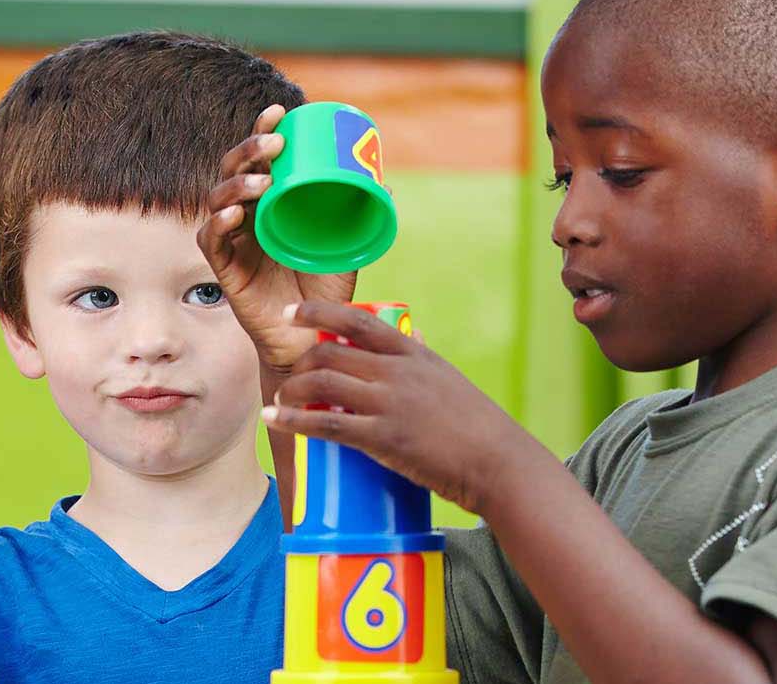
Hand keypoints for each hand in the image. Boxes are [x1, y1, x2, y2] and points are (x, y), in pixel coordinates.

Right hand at [197, 104, 359, 375]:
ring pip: (217, 200)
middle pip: (232, 172)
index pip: (260, 160)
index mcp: (271, 204)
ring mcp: (233, 241)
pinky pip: (211, 240)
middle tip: (274, 145)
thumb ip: (356, 219)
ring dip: (236, 186)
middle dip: (248, 151)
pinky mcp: (224, 269)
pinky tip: (234, 216)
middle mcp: (248, 217)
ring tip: (260, 183)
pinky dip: (218, 224)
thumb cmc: (325, 292)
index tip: (279, 112)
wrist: (312, 339)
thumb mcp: (345, 248)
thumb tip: (383, 183)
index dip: (263, 132)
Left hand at [257, 301, 553, 514]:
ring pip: (322, 382)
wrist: (499, 463)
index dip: (318, 312)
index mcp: (413, 353)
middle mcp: (398, 371)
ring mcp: (390, 403)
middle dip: (299, 362)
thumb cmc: (477, 425)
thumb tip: (411, 334)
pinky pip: (327, 423)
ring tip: (280, 403)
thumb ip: (422, 357)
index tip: (291, 313)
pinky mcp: (383, 438)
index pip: (357, 321)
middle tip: (288, 378)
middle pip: (329, 352)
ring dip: (291, 391)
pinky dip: (294, 420)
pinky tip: (276, 421)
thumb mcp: (448, 378)